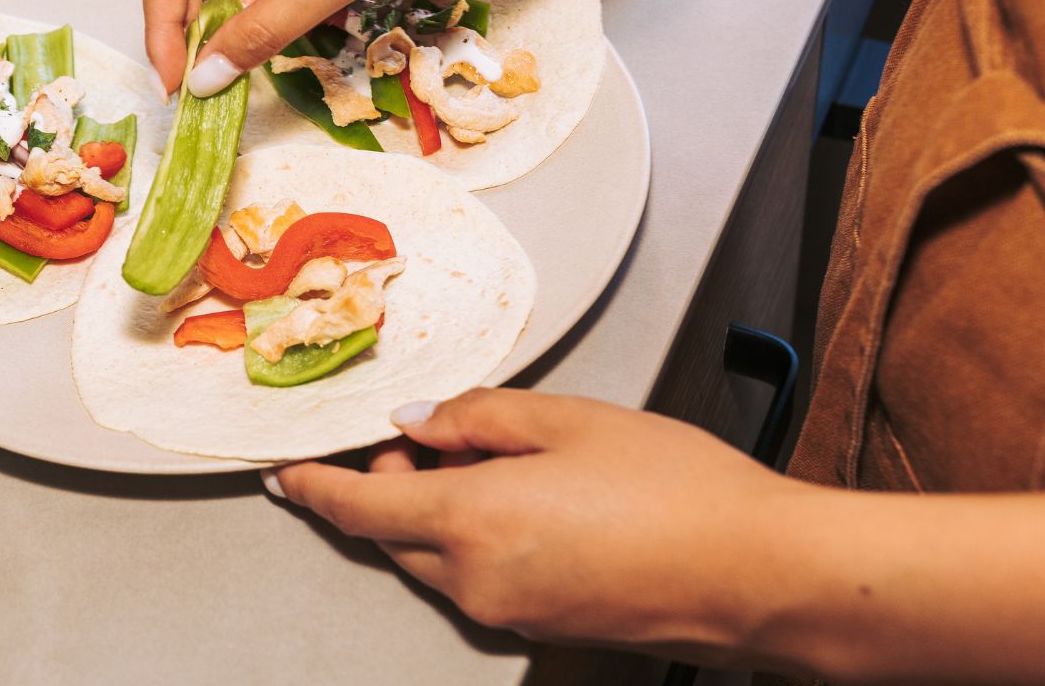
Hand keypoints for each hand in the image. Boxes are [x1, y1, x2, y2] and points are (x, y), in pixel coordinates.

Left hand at [271, 389, 806, 658]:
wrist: (760, 574)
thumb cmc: (679, 490)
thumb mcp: (571, 418)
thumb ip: (478, 417)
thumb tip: (418, 422)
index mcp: (472, 520)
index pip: (358, 507)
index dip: (314, 487)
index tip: (284, 473)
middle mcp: (477, 580)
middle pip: (393, 533)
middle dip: (389, 483)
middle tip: (425, 433)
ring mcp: (508, 613)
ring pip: (436, 557)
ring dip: (436, 511)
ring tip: (494, 459)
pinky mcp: (540, 628)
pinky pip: (478, 578)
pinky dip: (475, 539)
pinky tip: (527, 500)